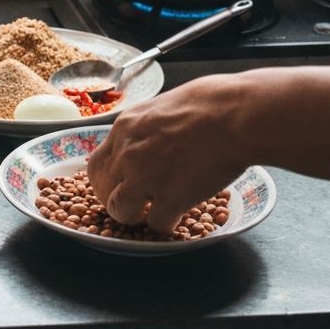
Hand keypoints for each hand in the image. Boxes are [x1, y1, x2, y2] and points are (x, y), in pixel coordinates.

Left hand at [86, 75, 249, 233]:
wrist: (234, 115)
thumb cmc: (211, 102)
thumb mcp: (163, 105)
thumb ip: (148, 126)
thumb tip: (152, 134)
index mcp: (125, 127)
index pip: (96, 162)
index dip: (107, 178)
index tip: (118, 185)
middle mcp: (127, 152)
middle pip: (102, 189)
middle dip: (115, 200)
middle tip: (133, 205)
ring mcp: (145, 177)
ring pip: (121, 211)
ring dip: (134, 218)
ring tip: (151, 215)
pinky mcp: (170, 198)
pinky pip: (156, 224)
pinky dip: (166, 225)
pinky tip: (177, 218)